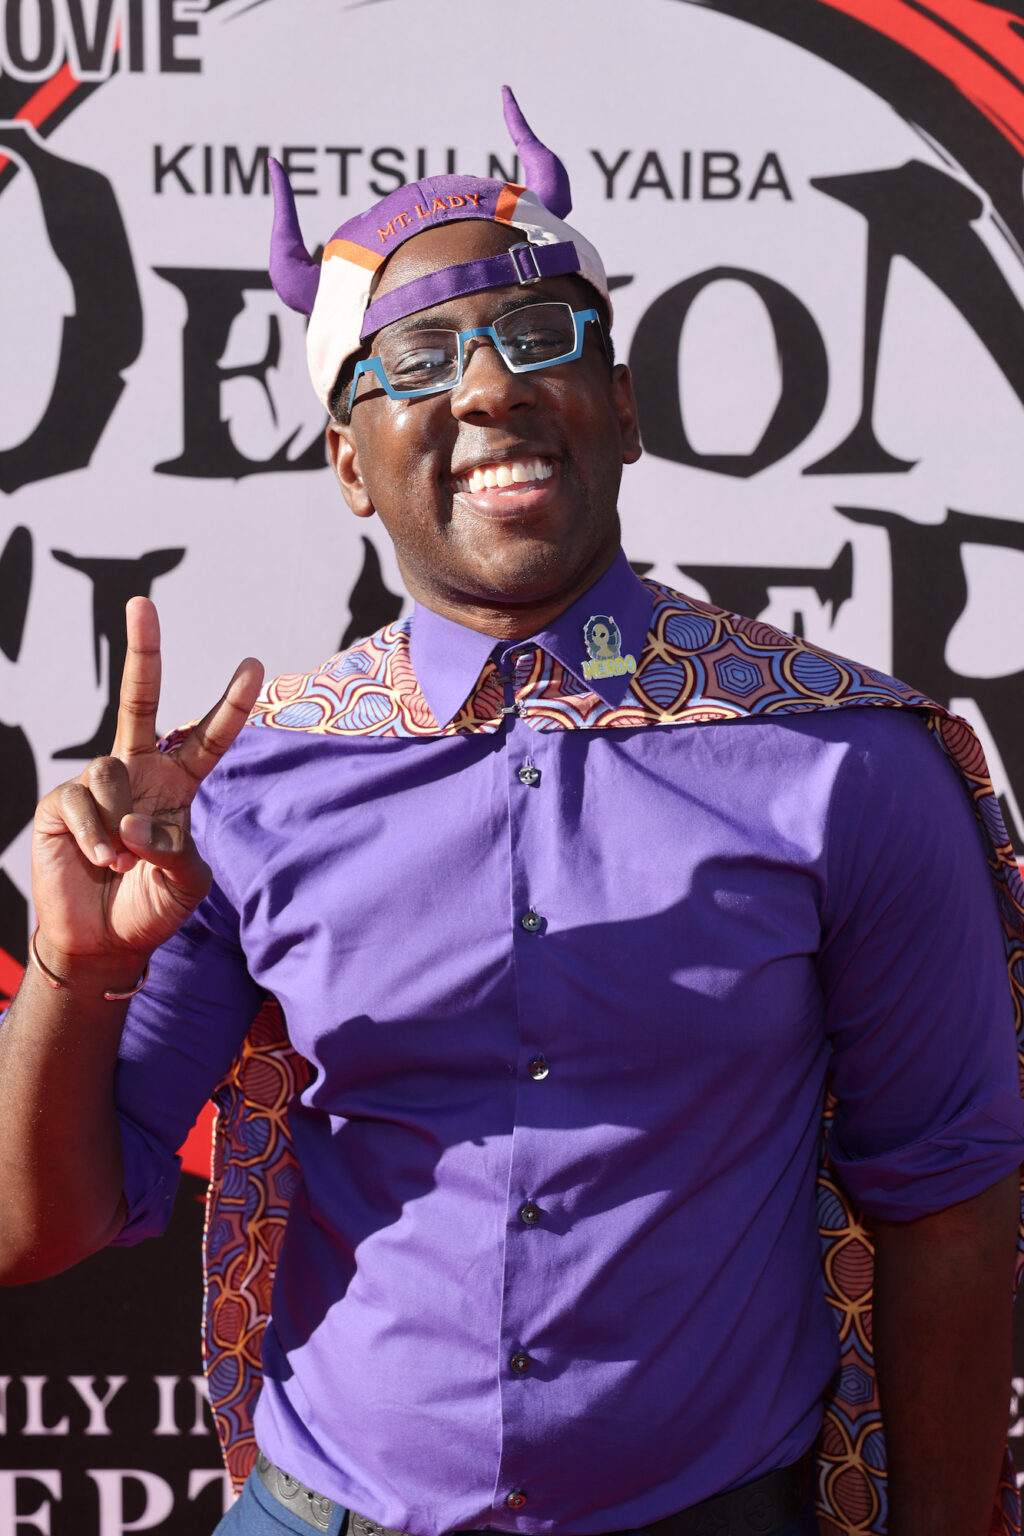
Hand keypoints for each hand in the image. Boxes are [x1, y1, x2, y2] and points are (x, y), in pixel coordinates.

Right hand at [32, 598, 262, 971]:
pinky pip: (84, 802)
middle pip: (140, 700)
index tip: (254, 666)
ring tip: (122, 861)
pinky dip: (97, 837)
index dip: (230, 704)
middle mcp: (138, 771)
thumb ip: (176, 850)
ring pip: (111, 772)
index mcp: (179, 783)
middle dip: (142, 651)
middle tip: (142, 603)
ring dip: (121, 823)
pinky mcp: (62, 802)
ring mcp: (98, 784)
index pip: (209, 737)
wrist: (102, 942)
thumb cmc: (151, 907)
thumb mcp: (186, 883)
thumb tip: (135, 824)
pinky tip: (100, 861)